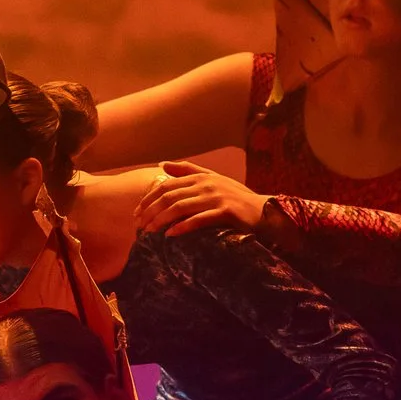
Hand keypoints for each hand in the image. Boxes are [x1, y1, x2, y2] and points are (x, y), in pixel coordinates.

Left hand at [136, 160, 268, 237]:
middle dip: (150, 211)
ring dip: (161, 220)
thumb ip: (188, 171)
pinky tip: (170, 235)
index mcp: (200, 177)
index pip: (166, 185)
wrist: (263, 211)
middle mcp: (206, 184)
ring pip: (180, 207)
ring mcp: (216, 197)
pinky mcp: (225, 211)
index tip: (137, 213)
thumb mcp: (212, 180)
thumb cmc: (235, 198)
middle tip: (138, 226)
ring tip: (149, 232)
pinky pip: (199, 219)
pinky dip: (183, 227)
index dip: (148, 199)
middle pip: (169, 196)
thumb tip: (162, 164)